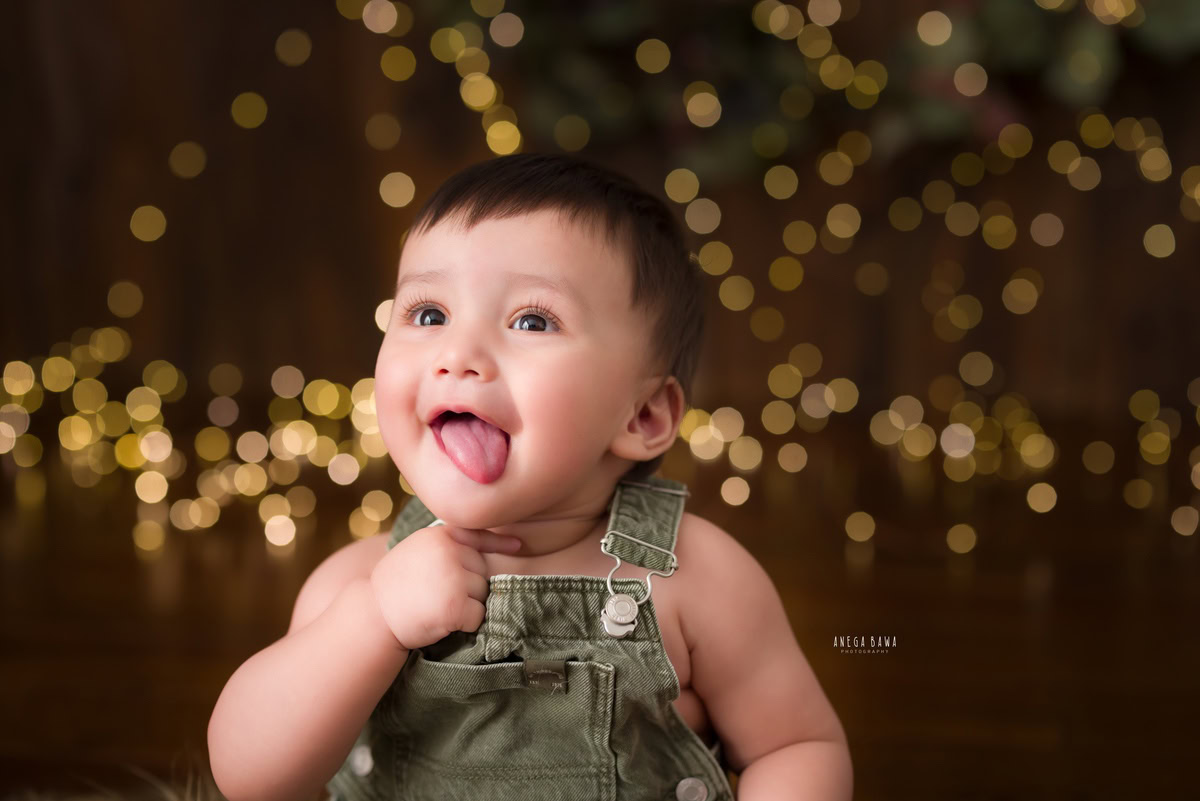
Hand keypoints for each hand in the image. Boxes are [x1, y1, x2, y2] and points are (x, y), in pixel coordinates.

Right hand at [369, 523, 520, 650]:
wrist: (373, 616)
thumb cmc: (395, 587)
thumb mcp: (416, 551)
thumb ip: (444, 546)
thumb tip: (479, 551)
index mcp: (439, 536)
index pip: (477, 534)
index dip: (499, 541)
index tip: (519, 545)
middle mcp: (449, 552)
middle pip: (482, 570)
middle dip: (469, 586)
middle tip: (437, 594)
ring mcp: (453, 578)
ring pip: (483, 593)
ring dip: (467, 605)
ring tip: (436, 605)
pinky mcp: (456, 605)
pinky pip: (478, 616)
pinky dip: (465, 624)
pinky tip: (441, 620)